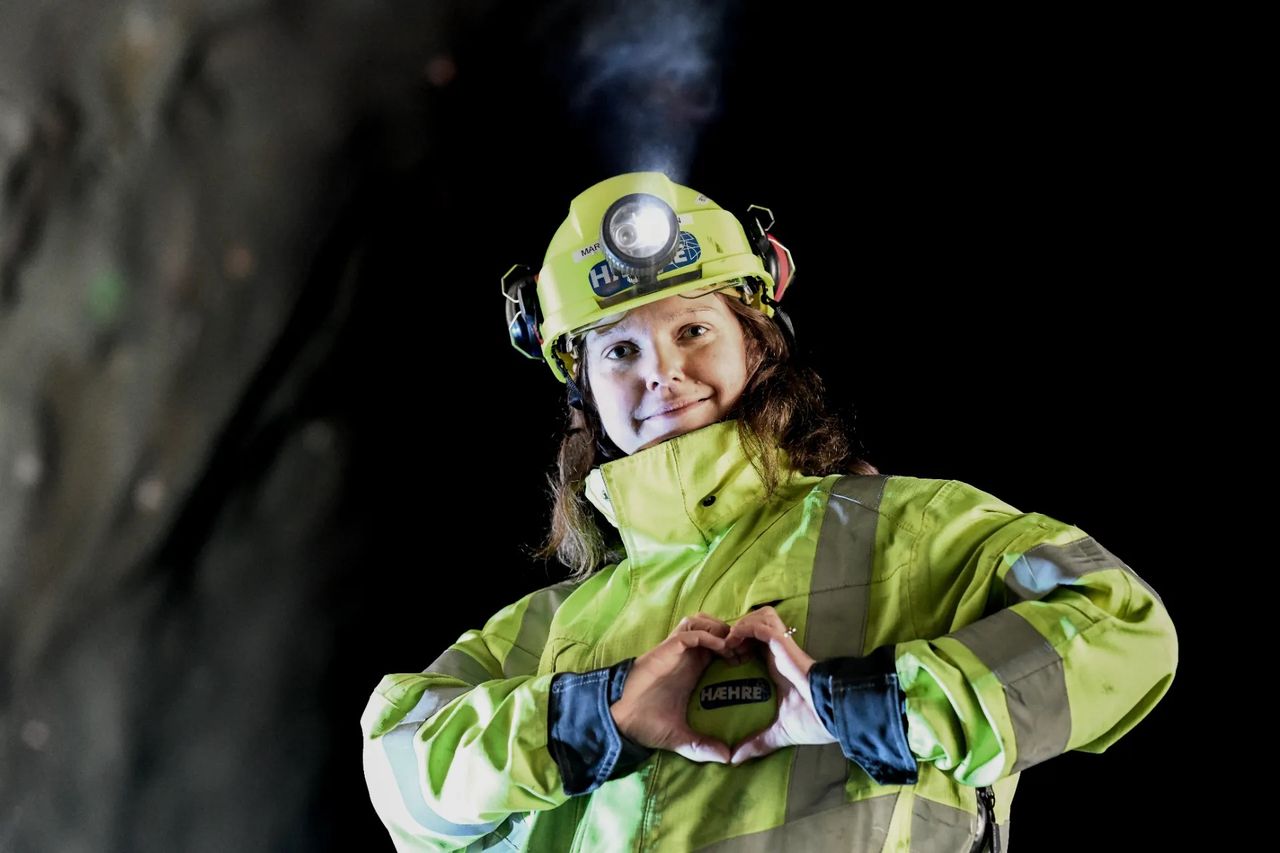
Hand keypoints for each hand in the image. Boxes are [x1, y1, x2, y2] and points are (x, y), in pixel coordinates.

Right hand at [610, 613, 733, 763]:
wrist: (621, 719)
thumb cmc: (648, 724)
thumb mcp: (683, 737)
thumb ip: (703, 745)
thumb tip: (728, 758)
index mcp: (692, 669)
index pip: (718, 646)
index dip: (735, 648)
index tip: (748, 662)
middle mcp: (686, 656)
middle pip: (712, 627)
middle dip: (731, 634)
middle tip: (744, 652)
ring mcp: (676, 650)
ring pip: (701, 622)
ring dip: (719, 629)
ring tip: (732, 649)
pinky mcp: (667, 648)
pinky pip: (691, 632)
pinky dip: (708, 635)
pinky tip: (720, 649)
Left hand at [723, 605, 837, 764]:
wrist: (832, 715)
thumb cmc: (812, 721)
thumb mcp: (778, 732)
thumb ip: (757, 742)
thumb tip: (734, 759)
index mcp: (778, 668)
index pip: (757, 644)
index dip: (739, 646)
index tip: (726, 661)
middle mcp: (779, 653)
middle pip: (757, 624)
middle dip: (737, 632)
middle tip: (724, 650)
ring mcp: (782, 646)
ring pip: (760, 617)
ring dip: (741, 626)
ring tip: (729, 645)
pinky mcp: (784, 643)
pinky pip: (761, 625)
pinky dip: (745, 629)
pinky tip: (734, 643)